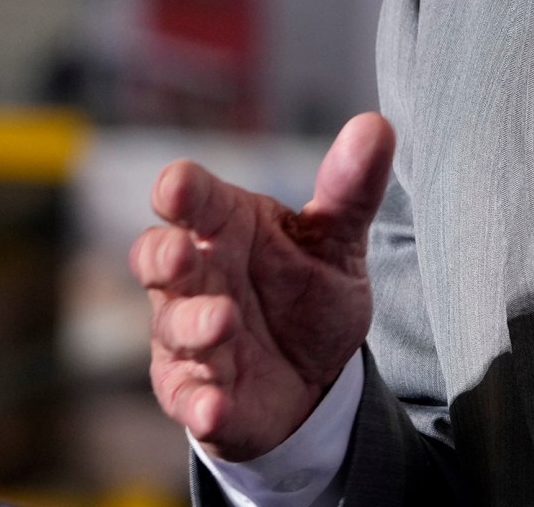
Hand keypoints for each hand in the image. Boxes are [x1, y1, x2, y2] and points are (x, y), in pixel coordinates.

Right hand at [134, 112, 395, 458]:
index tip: (178, 186)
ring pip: (173, 326)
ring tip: (225, 322)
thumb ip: (351, 189)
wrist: (314, 377)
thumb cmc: (306, 292)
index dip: (181, 190)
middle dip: (164, 254)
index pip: (192, 199)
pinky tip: (215, 406)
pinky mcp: (195, 392)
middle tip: (184, 253)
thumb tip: (376, 126)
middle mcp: (196, 277)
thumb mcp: (337, 241)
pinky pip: (187, 397)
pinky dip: (199, 401)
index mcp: (224, 227)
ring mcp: (188, 336)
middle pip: (157, 257)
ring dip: (194, 324)